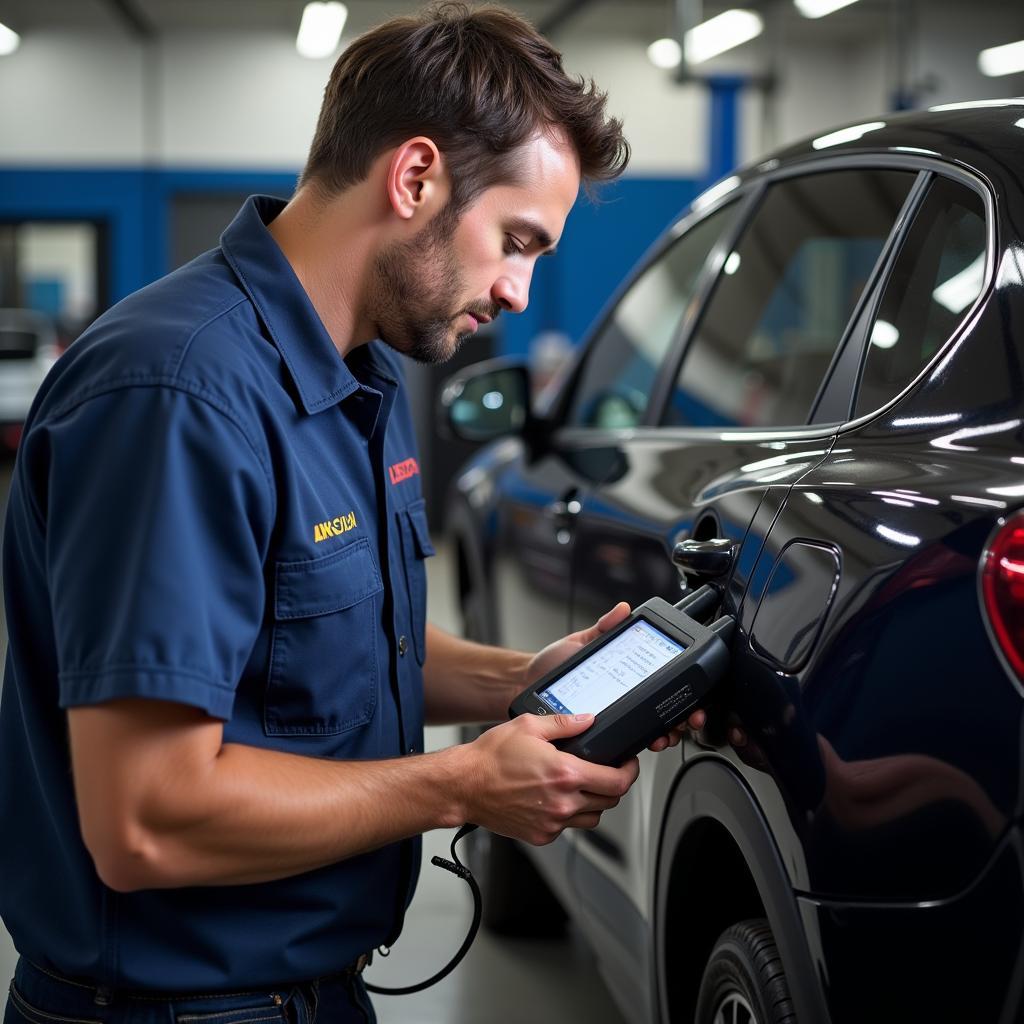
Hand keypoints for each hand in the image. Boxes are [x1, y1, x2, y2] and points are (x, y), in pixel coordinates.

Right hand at [460, 711, 639, 844]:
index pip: (617, 782)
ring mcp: (553, 822)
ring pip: (593, 818)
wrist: (464, 786)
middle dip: (613, 785)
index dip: (629, 772)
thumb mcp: (528, 726)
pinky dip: (570, 814)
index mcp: (565, 773)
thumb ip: (564, 723)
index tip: (628, 765)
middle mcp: (562, 802)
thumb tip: (588, 719)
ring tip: (581, 785)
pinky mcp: (542, 835)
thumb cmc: (491, 758)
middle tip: (605, 771)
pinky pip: (569, 828)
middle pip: (610, 801)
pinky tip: (556, 798)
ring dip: (594, 802)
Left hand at [526, 602, 705, 754]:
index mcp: (626, 674)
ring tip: (665, 733)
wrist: (527, 684)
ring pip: (653, 729)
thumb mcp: (581, 642)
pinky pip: (628, 740)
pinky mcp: (603, 732)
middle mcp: (626, 697)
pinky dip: (642, 742)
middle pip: (667, 709)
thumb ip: (603, 628)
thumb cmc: (554, 665)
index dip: (684, 690)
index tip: (693, 694)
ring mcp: (616, 715)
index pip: (662, 683)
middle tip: (686, 719)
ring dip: (667, 733)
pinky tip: (646, 741)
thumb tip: (622, 610)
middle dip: (683, 716)